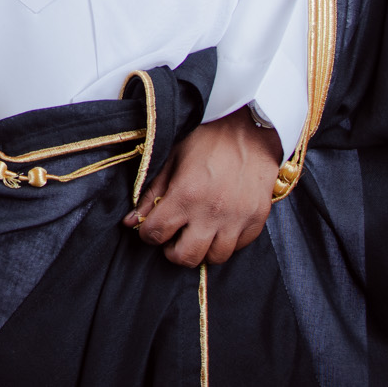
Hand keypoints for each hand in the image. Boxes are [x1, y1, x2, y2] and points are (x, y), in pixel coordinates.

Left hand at [123, 109, 280, 266]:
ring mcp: (237, 219)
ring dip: (202, 249)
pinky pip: (238, 247)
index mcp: (186, 195)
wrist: (250, 129)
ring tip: (198, 232)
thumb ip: (152, 193)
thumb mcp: (173, 159)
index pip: (156, 233)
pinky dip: (227, 242)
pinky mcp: (256, 220)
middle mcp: (211, 212)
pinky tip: (220, 226)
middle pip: (186, 257)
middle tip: (174, 237)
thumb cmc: (207, 140)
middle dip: (173, 251)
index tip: (151, 228)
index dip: (148, 234)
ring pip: (215, 258)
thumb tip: (131, 221)